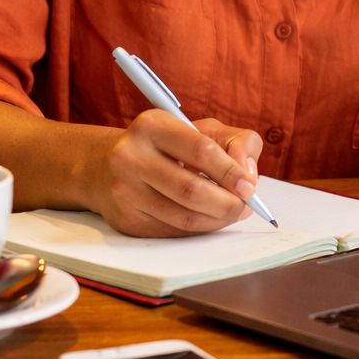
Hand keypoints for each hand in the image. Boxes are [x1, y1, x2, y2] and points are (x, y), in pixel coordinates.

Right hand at [88, 110, 264, 237]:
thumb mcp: (201, 129)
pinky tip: (209, 219)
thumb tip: (249, 176)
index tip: (249, 187)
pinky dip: (199, 229)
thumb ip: (236, 142)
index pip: (201, 150)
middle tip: (245, 207)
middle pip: (191, 190)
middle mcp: (131, 157)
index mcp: (152, 126)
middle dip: (228, 204)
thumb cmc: (167, 145)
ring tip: (233, 213)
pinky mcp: (126, 221)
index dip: (231, 171)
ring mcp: (125, 192)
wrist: (109, 167)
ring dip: (217, 220)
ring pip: (184, 218)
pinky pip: (173, 233)